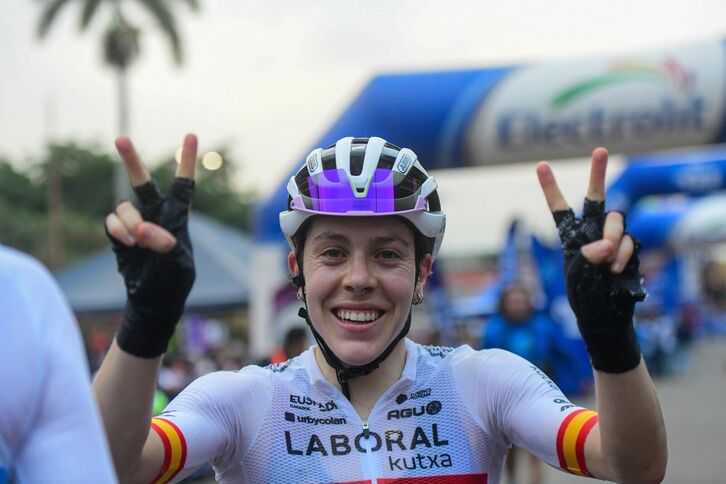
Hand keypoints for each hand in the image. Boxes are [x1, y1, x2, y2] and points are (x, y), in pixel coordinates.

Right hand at [105, 134, 197, 357]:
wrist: (154, 301)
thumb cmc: (175, 282)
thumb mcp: (179, 265)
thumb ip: (165, 245)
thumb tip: (144, 231)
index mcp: (178, 217)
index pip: (183, 185)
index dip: (186, 160)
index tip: (190, 136)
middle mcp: (155, 215)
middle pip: (142, 183)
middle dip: (131, 161)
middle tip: (120, 139)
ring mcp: (135, 225)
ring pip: (124, 208)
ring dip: (130, 223)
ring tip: (139, 241)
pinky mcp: (118, 236)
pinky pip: (111, 222)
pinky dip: (118, 231)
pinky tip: (129, 244)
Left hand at [536, 148, 645, 372]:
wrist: (606, 318)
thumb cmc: (584, 298)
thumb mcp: (576, 278)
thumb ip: (586, 257)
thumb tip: (605, 245)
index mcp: (571, 237)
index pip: (560, 208)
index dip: (551, 187)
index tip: (541, 165)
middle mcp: (592, 233)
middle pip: (597, 198)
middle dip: (598, 172)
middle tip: (600, 149)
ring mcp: (613, 239)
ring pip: (617, 220)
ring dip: (613, 236)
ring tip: (607, 261)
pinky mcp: (629, 249)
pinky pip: (630, 241)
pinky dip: (623, 254)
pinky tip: (616, 270)